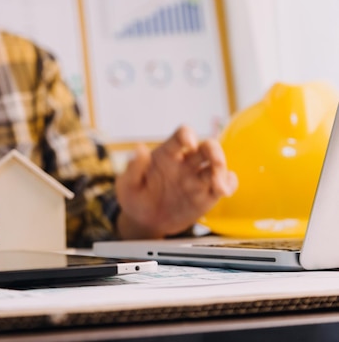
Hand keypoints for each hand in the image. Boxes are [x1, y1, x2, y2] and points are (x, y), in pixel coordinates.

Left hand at [115, 125, 237, 238]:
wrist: (144, 222)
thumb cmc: (134, 198)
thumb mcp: (127, 185)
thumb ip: (133, 167)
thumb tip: (139, 148)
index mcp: (167, 154)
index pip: (181, 135)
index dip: (187, 135)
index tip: (188, 144)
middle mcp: (186, 162)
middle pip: (207, 147)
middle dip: (215, 152)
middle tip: (216, 164)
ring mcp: (197, 178)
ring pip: (218, 165)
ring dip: (223, 172)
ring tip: (220, 189)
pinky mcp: (207, 195)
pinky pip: (224, 184)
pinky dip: (230, 184)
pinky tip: (224, 191)